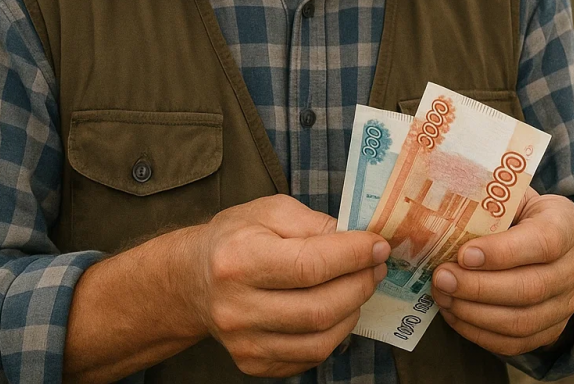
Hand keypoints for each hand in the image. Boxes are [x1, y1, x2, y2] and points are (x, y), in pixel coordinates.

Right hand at [183, 194, 388, 376]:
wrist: (194, 279)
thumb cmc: (236, 238)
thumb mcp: (270, 211)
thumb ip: (315, 223)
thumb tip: (359, 242)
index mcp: (238, 259)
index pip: (309, 265)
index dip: (354, 256)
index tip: (378, 245)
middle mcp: (236, 307)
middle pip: (319, 308)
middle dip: (360, 284)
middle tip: (376, 266)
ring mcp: (243, 342)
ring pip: (320, 340)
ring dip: (352, 311)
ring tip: (358, 287)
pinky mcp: (253, 363)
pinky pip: (310, 357)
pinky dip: (334, 334)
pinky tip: (336, 310)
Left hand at [430, 188, 573, 355]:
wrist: (551, 243)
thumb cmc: (521, 214)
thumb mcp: (513, 196)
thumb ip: (487, 204)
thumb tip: (438, 219)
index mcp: (567, 225)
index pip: (543, 242)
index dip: (502, 252)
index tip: (463, 254)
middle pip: (530, 288)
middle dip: (478, 287)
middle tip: (441, 278)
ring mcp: (567, 303)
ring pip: (521, 321)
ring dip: (474, 313)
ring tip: (443, 297)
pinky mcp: (552, 329)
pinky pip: (515, 343)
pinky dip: (479, 334)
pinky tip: (455, 315)